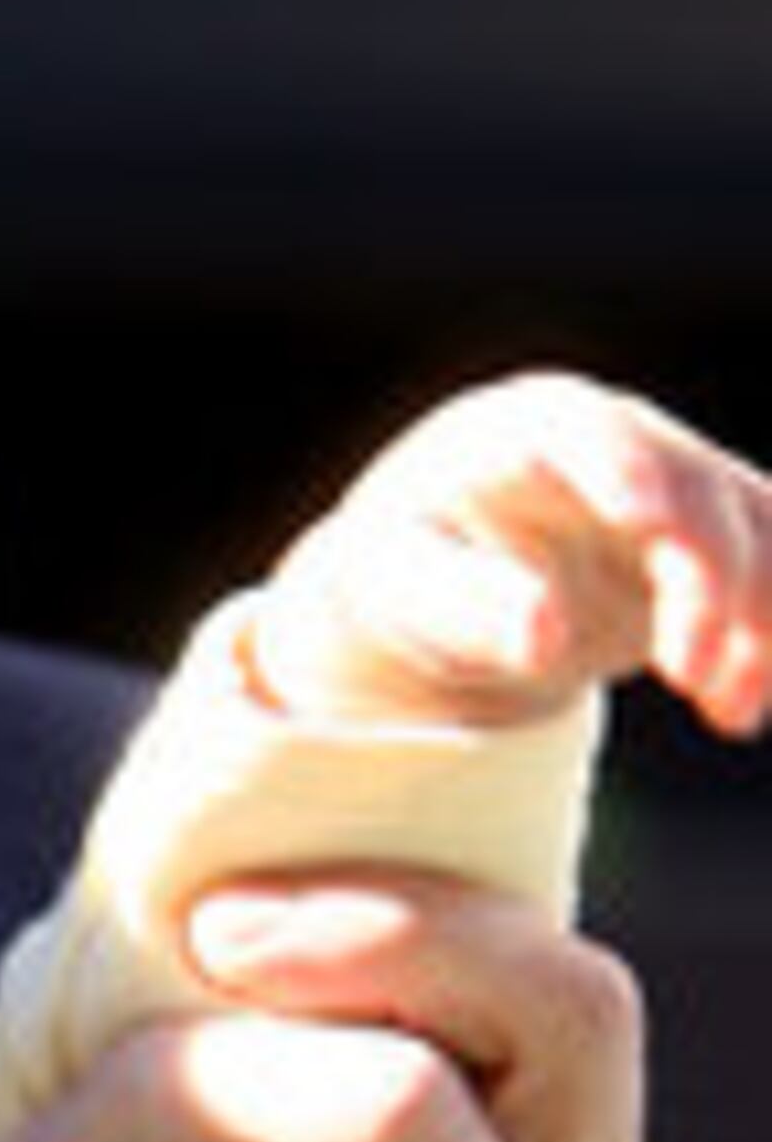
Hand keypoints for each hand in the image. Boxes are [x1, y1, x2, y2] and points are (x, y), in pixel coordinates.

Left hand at [252, 369, 771, 736]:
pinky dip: (767, 643)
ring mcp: (679, 483)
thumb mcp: (407, 588)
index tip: (646, 521)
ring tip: (727, 711)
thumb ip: (468, 605)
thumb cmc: (413, 571)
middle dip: (707, 579)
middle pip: (694, 488)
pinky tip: (736, 709)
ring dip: (759, 619)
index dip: (625, 469)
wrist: (451, 583)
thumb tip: (544, 631)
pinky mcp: (719, 537)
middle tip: (687, 672)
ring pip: (758, 530)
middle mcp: (619, 440)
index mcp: (525, 431)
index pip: (589, 433)